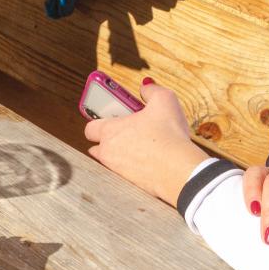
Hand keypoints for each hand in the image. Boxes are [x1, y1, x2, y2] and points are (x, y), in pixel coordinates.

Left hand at [84, 80, 207, 206]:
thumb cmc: (168, 135)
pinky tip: (149, 158)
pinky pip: (124, 171)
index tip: (110, 117)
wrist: (178, 169)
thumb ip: (151, 91)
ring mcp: (116, 169)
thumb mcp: (164, 101)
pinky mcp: (128, 182)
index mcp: (110, 131)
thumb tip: (146, 87)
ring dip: (119, 152)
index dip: (98, 121)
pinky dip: (131, 165)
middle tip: (127, 130)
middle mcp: (107, 151)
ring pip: (110, 159)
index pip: (90, 127)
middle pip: (96, 146)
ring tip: (141, 144)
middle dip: (107, 138)